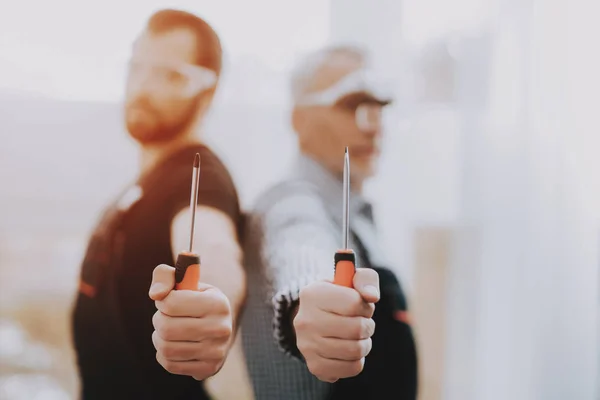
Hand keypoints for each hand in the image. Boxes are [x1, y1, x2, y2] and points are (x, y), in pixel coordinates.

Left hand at [149, 264, 232, 379]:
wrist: (218, 324)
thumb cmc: (195, 298)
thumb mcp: (185, 280)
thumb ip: (164, 276)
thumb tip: (155, 294)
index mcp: (218, 303)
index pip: (171, 303)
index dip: (162, 300)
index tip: (167, 299)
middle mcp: (221, 328)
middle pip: (166, 328)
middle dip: (158, 320)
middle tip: (164, 316)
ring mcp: (217, 351)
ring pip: (165, 348)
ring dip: (158, 337)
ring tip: (166, 330)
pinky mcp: (209, 368)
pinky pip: (170, 364)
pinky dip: (163, 354)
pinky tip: (172, 344)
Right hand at [293, 268, 379, 382]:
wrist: (314, 319)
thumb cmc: (338, 297)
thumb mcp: (350, 278)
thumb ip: (365, 279)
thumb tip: (371, 296)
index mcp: (312, 294)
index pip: (354, 303)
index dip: (365, 305)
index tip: (361, 305)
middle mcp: (305, 321)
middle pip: (357, 328)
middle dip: (367, 325)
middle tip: (361, 322)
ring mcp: (307, 346)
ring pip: (356, 350)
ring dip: (365, 343)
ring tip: (357, 336)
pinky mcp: (315, 366)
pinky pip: (352, 368)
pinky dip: (358, 360)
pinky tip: (349, 350)